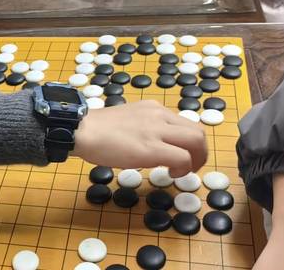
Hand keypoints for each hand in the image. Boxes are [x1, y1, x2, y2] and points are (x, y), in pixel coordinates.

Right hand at [73, 100, 206, 176]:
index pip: (186, 123)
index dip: (190, 143)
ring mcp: (157, 130)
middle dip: (201, 153)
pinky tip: (170, 174)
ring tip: (182, 171)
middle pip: (198, 131)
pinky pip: (182, 157)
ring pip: (196, 141)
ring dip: (196, 160)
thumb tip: (150, 144)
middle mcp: (160, 115)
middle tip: (190, 167)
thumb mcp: (127, 120)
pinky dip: (183, 168)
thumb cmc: (97, 129)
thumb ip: (143, 127)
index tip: (182, 156)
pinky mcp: (152, 147)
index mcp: (154, 109)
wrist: (82, 130)